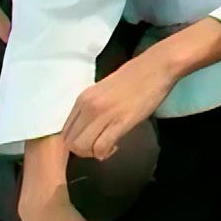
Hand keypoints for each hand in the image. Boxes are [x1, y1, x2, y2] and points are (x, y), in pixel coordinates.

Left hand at [61, 45, 177, 161]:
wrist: (155, 67)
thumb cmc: (134, 78)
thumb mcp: (103, 90)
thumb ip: (92, 107)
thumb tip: (87, 126)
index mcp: (82, 98)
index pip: (64, 130)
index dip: (75, 141)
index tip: (90, 140)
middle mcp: (88, 106)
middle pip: (70, 142)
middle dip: (83, 151)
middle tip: (98, 146)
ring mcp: (102, 113)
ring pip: (81, 147)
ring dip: (93, 153)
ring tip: (107, 146)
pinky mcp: (119, 121)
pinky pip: (101, 147)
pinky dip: (106, 153)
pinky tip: (116, 145)